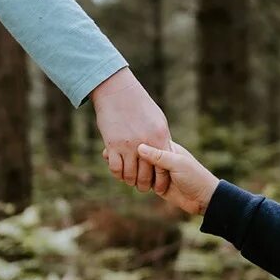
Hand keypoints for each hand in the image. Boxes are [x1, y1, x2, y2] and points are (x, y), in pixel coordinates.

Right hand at [91, 68, 171, 192]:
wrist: (118, 91)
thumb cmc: (140, 104)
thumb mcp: (158, 121)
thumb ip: (162, 139)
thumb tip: (167, 152)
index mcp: (160, 138)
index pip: (163, 169)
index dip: (161, 182)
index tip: (159, 187)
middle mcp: (146, 144)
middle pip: (146, 175)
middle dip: (144, 185)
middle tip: (143, 187)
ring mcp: (129, 145)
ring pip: (130, 174)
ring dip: (130, 181)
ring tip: (130, 181)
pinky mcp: (113, 144)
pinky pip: (116, 168)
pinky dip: (118, 174)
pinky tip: (119, 172)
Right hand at [134, 141, 219, 216]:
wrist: (203, 199)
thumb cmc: (194, 177)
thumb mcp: (177, 164)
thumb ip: (159, 156)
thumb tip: (139, 147)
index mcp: (168, 148)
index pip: (149, 142)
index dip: (139, 144)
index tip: (131, 146)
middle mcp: (162, 159)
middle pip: (142, 157)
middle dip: (137, 161)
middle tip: (131, 163)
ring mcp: (158, 172)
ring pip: (141, 170)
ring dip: (138, 174)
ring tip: (140, 176)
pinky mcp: (156, 185)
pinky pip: (143, 181)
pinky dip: (139, 182)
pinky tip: (135, 182)